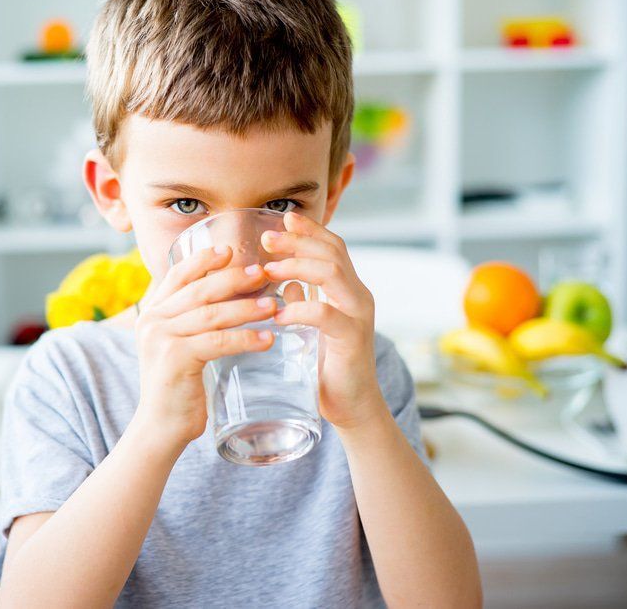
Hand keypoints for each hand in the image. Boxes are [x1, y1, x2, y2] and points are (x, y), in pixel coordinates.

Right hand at [133, 245, 277, 447]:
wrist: (160, 428)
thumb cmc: (180, 387)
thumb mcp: (182, 346)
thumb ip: (196, 322)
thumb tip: (236, 296)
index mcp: (153, 313)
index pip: (177, 274)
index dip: (204, 259)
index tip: (230, 251)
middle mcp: (153, 320)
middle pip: (198, 289)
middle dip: (233, 278)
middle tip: (263, 273)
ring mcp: (161, 338)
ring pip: (210, 313)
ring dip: (245, 307)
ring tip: (273, 305)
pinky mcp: (175, 359)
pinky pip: (217, 341)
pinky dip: (245, 338)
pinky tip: (267, 338)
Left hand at [261, 211, 386, 430]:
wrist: (351, 407)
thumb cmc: (328, 367)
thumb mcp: (312, 327)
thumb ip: (304, 302)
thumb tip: (286, 282)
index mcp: (348, 290)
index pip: (333, 247)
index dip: (310, 231)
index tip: (282, 219)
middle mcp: (358, 296)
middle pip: (332, 253)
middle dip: (299, 241)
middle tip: (267, 239)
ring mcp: (358, 316)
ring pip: (332, 273)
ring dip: (297, 266)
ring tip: (268, 270)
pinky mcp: (353, 339)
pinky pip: (326, 314)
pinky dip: (300, 309)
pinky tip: (279, 314)